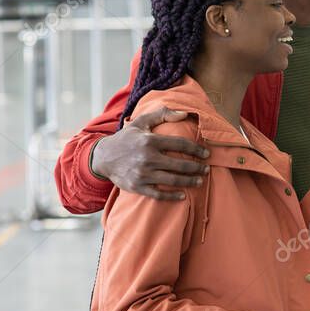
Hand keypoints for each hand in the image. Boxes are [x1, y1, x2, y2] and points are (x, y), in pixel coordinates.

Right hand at [91, 107, 210, 200]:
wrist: (103, 157)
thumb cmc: (126, 139)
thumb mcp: (141, 122)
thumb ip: (162, 114)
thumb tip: (185, 114)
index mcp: (150, 141)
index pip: (180, 144)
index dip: (196, 150)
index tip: (206, 154)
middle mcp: (147, 158)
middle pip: (180, 165)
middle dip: (197, 168)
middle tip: (206, 169)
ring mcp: (142, 174)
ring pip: (172, 180)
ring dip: (189, 181)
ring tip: (199, 181)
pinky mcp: (137, 187)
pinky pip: (159, 194)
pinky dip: (172, 196)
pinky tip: (183, 195)